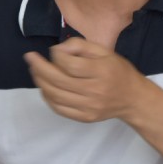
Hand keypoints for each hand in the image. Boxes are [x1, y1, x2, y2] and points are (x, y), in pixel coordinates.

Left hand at [24, 37, 147, 122]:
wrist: (133, 98)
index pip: (70, 65)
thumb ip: (80, 45)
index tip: (54, 50)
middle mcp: (94, 91)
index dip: (56, 55)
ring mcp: (89, 107)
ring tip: (34, 71)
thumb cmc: (118, 71)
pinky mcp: (84, 117)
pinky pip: (59, 109)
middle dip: (39, 68)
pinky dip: (47, 97)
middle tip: (30, 58)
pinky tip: (45, 87)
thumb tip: (58, 49)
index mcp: (101, 71)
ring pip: (55, 96)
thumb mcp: (104, 51)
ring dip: (40, 82)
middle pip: (58, 81)